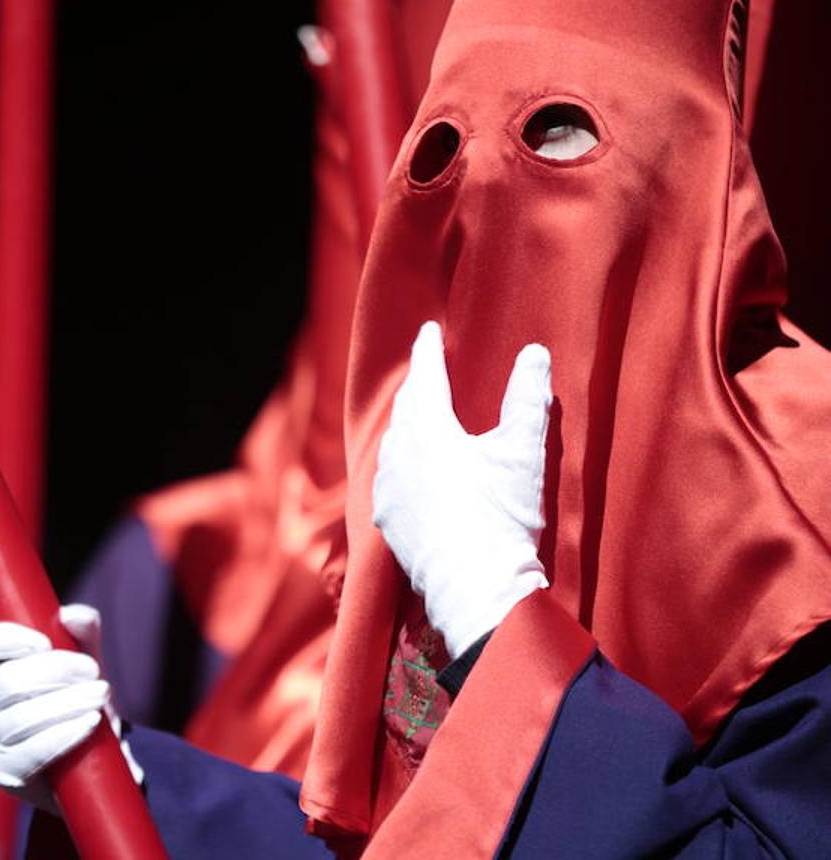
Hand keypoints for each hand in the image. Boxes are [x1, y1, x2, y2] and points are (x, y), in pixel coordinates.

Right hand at [0, 604, 142, 812]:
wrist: (81, 756)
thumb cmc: (71, 695)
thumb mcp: (79, 658)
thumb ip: (81, 632)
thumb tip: (71, 615)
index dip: (8, 640)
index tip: (45, 643)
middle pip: (8, 682)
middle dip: (57, 672)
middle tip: (94, 671)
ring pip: (22, 717)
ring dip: (68, 703)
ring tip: (99, 695)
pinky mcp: (4, 772)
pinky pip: (32, 752)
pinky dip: (65, 734)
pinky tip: (89, 723)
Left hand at [373, 321, 551, 658]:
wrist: (475, 589)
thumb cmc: (502, 518)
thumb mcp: (523, 454)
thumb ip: (528, 399)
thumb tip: (534, 354)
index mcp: (429, 433)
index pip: (426, 379)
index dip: (428, 352)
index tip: (429, 332)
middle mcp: (399, 457)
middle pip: (405, 410)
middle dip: (416, 387)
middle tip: (424, 370)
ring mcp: (389, 493)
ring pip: (392, 445)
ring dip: (404, 425)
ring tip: (415, 416)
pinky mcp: (388, 523)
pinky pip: (387, 480)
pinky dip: (398, 463)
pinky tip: (405, 471)